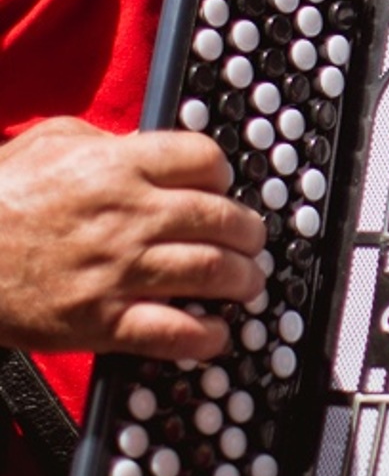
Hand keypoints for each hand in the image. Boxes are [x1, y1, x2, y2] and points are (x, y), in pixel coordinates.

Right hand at [0, 117, 266, 360]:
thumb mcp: (49, 142)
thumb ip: (104, 138)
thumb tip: (142, 143)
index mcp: (119, 166)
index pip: (204, 158)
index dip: (222, 172)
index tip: (223, 186)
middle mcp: (128, 215)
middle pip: (220, 218)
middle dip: (248, 232)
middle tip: (251, 241)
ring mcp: (117, 270)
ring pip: (209, 272)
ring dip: (240, 279)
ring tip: (246, 282)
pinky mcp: (99, 321)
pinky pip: (171, 332)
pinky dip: (203, 337)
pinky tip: (214, 334)